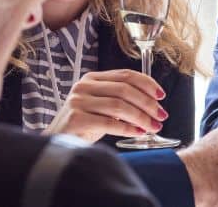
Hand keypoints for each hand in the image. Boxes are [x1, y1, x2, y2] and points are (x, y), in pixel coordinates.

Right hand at [43, 69, 166, 142]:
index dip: (147, 84)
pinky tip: (138, 133)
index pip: (126, 75)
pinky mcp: (76, 119)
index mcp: (92, 78)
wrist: (57, 141)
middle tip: (161, 116)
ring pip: (119, 106)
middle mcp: (84, 86)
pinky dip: (128, 128)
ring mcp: (78, 101)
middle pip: (125, 90)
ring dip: (141, 117)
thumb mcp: (102, 106)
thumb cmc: (83, 124)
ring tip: (153, 127)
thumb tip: (153, 104)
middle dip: (148, 104)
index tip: (161, 96)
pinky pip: (109, 122)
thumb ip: (121, 100)